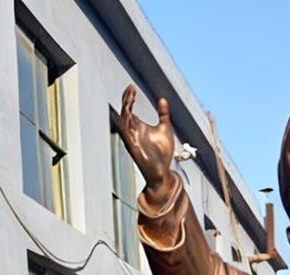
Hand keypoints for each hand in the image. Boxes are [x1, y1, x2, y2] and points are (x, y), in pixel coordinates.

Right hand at [118, 84, 175, 206]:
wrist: (163, 173)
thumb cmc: (162, 154)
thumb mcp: (165, 129)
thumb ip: (163, 114)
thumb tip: (162, 99)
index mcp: (138, 126)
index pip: (129, 109)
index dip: (129, 98)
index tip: (132, 87)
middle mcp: (133, 131)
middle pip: (124, 112)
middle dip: (126, 100)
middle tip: (129, 89)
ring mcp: (132, 139)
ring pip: (124, 120)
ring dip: (125, 109)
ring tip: (129, 96)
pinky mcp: (133, 146)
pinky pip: (127, 133)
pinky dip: (127, 122)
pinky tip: (129, 113)